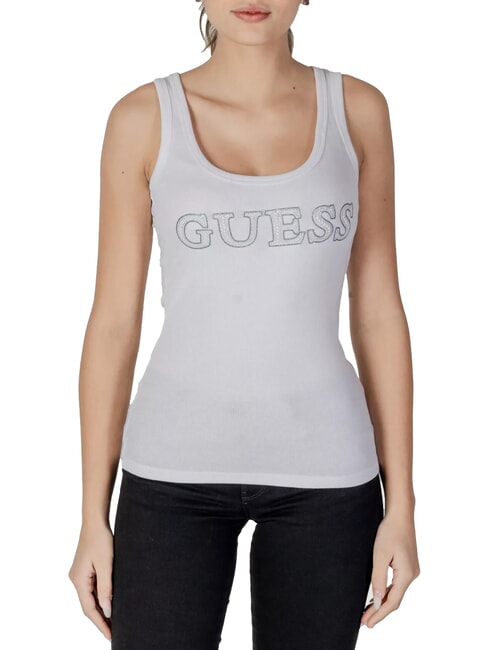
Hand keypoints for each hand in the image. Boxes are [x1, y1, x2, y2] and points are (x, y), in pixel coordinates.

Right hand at [68, 522, 113, 640]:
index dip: (100, 623)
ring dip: (101, 609)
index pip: (89, 609)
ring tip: (114, 621)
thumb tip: (108, 611)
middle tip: (114, 632)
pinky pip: (91, 588)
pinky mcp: (85, 569)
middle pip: (88, 605)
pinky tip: (109, 602)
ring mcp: (79, 574)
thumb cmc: (100, 539)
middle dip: (101, 619)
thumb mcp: (106, 565)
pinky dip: (100, 597)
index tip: (110, 635)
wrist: (95, 520)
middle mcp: (76, 579)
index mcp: (78, 580)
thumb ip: (106, 589)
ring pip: (90, 597)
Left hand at [361, 510, 419, 627]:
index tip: (367, 623)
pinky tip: (377, 596)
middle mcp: (412, 575)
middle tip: (364, 622)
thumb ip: (378, 579)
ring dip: (382, 603)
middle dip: (379, 611)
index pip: (392, 602)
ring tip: (368, 612)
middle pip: (395, 600)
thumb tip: (377, 601)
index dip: (379, 614)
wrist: (401, 514)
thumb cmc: (390, 531)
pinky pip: (397, 584)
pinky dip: (387, 593)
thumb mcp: (380, 555)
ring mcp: (411, 570)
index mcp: (407, 575)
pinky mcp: (408, 565)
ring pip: (396, 593)